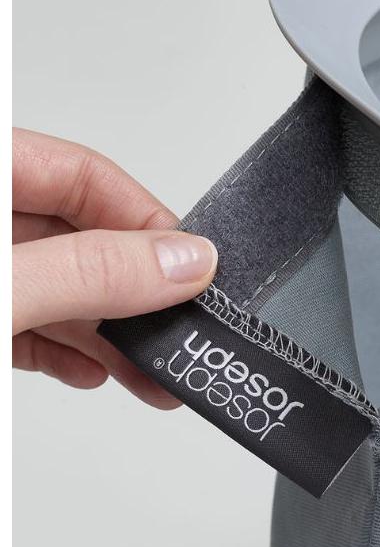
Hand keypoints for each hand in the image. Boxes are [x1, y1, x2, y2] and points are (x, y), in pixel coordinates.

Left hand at [12, 128, 217, 408]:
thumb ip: (88, 273)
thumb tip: (183, 261)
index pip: (79, 174)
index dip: (143, 219)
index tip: (191, 269)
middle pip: (73, 236)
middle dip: (132, 290)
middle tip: (180, 328)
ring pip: (52, 286)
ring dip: (106, 332)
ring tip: (152, 372)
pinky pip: (21, 322)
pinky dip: (61, 348)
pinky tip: (91, 370)